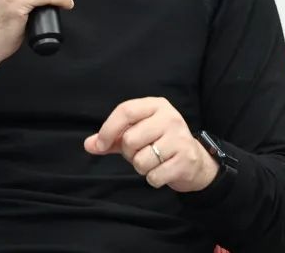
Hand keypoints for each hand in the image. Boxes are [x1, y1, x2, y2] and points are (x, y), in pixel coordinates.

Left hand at [84, 97, 218, 191]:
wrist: (195, 161)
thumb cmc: (160, 143)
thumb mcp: (137, 133)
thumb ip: (112, 138)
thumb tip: (89, 145)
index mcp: (155, 105)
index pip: (125, 110)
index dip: (108, 129)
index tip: (100, 144)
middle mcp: (169, 117)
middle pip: (130, 138)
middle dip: (128, 153)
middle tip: (140, 153)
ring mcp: (180, 138)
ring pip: (141, 160)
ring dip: (140, 167)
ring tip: (152, 161)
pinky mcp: (186, 160)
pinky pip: (154, 176)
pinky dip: (153, 179)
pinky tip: (162, 171)